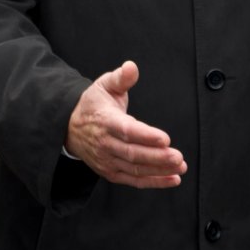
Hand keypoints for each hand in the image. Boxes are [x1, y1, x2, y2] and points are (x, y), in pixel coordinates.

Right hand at [64, 61, 185, 188]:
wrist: (70, 127)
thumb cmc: (93, 105)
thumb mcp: (104, 85)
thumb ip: (121, 78)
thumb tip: (131, 67)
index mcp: (105, 121)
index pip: (126, 130)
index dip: (145, 136)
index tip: (165, 138)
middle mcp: (105, 143)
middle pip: (133, 154)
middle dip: (157, 157)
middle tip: (178, 157)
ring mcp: (107, 160)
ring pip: (135, 169)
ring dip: (159, 170)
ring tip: (179, 167)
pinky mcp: (111, 172)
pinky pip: (134, 180)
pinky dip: (153, 182)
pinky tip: (172, 179)